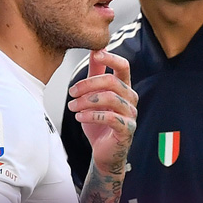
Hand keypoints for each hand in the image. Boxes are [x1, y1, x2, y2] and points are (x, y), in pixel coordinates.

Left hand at [67, 49, 136, 178]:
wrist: (103, 153)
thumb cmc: (99, 124)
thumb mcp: (93, 96)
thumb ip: (96, 74)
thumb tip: (95, 49)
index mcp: (124, 88)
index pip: (123, 66)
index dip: (111, 58)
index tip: (96, 54)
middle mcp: (131, 99)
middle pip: (111, 81)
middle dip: (87, 85)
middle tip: (71, 93)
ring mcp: (131, 115)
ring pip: (110, 98)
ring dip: (86, 101)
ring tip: (72, 107)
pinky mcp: (127, 130)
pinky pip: (110, 118)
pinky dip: (91, 116)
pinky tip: (79, 117)